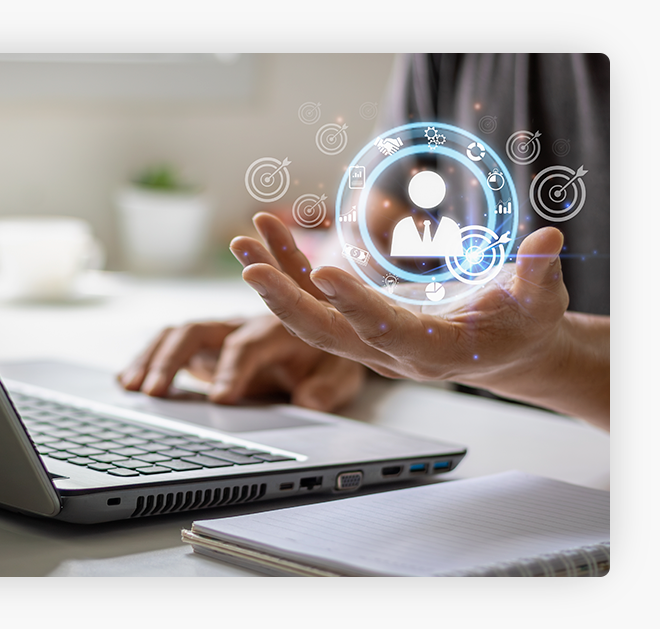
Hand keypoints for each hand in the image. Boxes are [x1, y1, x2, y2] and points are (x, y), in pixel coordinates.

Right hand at [118, 314, 364, 412]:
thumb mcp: (340, 377)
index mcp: (277, 328)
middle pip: (199, 330)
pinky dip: (147, 359)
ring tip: (132, 387)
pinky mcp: (204, 345)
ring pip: (178, 333)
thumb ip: (326, 388)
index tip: (221, 399)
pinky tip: (127, 381)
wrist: (323, 336)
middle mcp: (241, 323)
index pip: (247, 345)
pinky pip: (170, 344)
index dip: (233, 370)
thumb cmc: (327, 360)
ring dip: (153, 358)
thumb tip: (307, 402)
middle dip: (173, 359)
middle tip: (155, 393)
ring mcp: (219, 333)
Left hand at [234, 213, 608, 428]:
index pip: (386, 330)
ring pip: (310, 317)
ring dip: (274, 280)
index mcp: (432, 351)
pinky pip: (314, 298)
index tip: (324, 272)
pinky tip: (266, 236)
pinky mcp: (357, 323)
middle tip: (251, 268)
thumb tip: (546, 241)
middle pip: (328, 334)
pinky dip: (288, 269)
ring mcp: (367, 340)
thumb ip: (537, 275)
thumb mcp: (539, 302)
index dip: (356, 304)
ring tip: (243, 241)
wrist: (504, 350)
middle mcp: (389, 353)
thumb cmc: (521, 326)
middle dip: (287, 302)